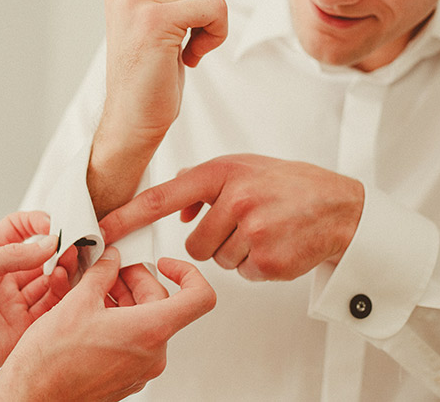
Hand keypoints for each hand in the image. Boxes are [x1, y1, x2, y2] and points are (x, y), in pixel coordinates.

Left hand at [0, 211, 69, 388]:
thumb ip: (15, 254)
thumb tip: (48, 244)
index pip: (20, 232)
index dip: (36, 224)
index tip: (50, 223)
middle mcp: (5, 280)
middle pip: (41, 260)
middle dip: (58, 249)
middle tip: (70, 243)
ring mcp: (14, 304)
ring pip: (50, 284)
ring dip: (62, 270)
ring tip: (67, 260)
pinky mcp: (21, 330)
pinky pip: (49, 310)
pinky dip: (60, 294)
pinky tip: (60, 280)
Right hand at [0, 248, 215, 400]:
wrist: (31, 396)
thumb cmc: (50, 362)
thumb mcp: (77, 301)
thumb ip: (102, 273)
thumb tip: (111, 260)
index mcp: (149, 332)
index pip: (199, 297)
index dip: (188, 273)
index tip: (168, 264)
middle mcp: (152, 355)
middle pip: (163, 304)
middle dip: (138, 281)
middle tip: (112, 269)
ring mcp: (141, 370)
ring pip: (147, 322)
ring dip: (126, 300)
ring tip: (96, 289)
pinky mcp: (127, 378)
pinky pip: (135, 342)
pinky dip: (120, 321)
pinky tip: (93, 313)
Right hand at [90, 0, 227, 218]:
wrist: (131, 120)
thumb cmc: (152, 76)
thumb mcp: (157, 19)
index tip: (183, 28)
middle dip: (208, 6)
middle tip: (189, 40)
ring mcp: (136, 0)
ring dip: (212, 24)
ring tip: (187, 49)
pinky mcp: (154, 20)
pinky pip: (215, 8)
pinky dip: (214, 36)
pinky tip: (190, 58)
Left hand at [100, 154, 364, 280]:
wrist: (339, 206)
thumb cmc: (288, 185)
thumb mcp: (243, 167)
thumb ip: (203, 182)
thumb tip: (177, 209)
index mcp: (221, 173)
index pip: (162, 197)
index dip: (128, 216)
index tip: (101, 230)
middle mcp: (234, 200)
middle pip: (193, 245)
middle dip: (212, 241)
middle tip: (243, 225)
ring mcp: (251, 231)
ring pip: (217, 261)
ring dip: (235, 252)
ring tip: (264, 230)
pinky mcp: (267, 259)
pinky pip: (242, 273)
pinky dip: (255, 265)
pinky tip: (275, 244)